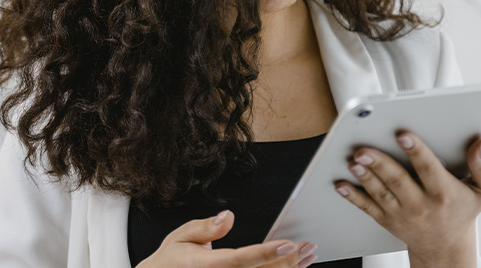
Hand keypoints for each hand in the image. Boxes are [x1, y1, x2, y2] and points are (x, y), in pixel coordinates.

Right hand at [137, 210, 318, 267]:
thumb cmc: (172, 260)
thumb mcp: (181, 235)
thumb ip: (205, 228)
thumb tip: (228, 217)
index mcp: (205, 265)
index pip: (240, 259)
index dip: (266, 254)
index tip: (288, 245)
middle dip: (288, 261)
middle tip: (308, 246)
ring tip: (307, 256)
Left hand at [333, 132, 480, 266]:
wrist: (445, 247)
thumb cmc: (462, 212)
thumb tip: (480, 144)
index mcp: (443, 192)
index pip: (429, 169)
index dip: (416, 151)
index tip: (404, 135)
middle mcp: (420, 203)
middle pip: (398, 181)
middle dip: (380, 164)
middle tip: (365, 150)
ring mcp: (401, 212)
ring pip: (380, 193)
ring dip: (364, 177)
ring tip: (354, 161)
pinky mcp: (386, 219)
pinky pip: (367, 207)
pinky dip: (352, 196)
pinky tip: (341, 184)